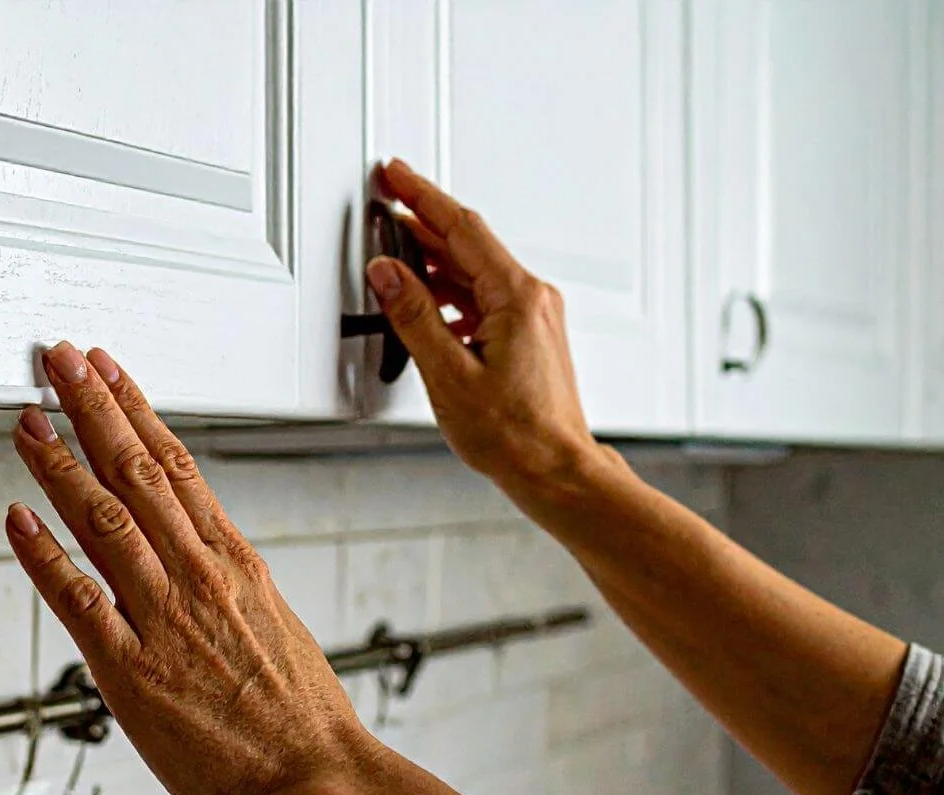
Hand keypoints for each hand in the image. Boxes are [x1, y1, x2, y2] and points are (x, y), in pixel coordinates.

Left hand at [5, 342, 374, 794]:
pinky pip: (77, 597)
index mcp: (238, 564)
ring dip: (58, 462)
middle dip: (91, 408)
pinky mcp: (132, 670)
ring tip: (27, 419)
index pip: (180, 465)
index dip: (136, 410)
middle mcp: (200, 577)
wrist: (317, 784)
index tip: (110, 372)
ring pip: (102, 518)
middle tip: (57, 361)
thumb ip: (237, 593)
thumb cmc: (304, 725)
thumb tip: (214, 571)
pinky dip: (42, 553)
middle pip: (136, 471)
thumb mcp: (279, 631)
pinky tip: (16, 516)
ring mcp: (164, 619)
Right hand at [367, 159, 612, 502]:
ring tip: (395, 254)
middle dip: (423, 220)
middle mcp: (532, 299)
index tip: (395, 174)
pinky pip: (484, 297)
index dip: (422, 196)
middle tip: (388, 199)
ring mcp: (534, 317)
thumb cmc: (517, 435)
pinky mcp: (530, 337)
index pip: (461, 228)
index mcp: (516, 298)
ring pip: (475, 272)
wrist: (556, 471)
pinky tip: (427, 304)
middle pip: (468, 243)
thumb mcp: (449, 374)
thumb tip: (388, 273)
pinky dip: (451, 291)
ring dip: (434, 259)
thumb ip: (414, 316)